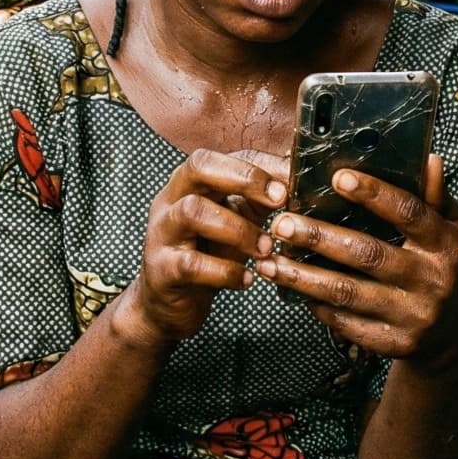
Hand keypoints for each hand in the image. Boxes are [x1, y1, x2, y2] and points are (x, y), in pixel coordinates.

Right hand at [118, 151, 286, 348]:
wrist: (170, 302)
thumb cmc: (207, 254)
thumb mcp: (235, 219)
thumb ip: (260, 198)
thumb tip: (296, 171)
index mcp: (188, 183)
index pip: (218, 156)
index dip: (254, 165)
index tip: (289, 182)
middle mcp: (170, 200)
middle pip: (198, 166)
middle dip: (243, 178)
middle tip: (280, 200)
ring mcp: (162, 233)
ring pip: (193, 211)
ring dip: (239, 230)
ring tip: (266, 248)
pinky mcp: (162, 270)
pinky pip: (192, 264)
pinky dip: (226, 272)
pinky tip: (247, 279)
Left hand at [255, 156, 457, 364]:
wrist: (453, 336)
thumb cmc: (442, 267)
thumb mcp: (450, 229)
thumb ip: (434, 196)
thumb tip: (428, 158)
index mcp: (446, 245)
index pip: (409, 213)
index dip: (374, 194)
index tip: (338, 178)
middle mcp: (432, 281)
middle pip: (368, 254)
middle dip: (319, 237)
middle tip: (282, 223)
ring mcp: (412, 317)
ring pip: (347, 293)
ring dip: (303, 277)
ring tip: (269, 261)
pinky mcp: (394, 344)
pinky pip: (346, 323)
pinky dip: (316, 305)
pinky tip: (291, 288)